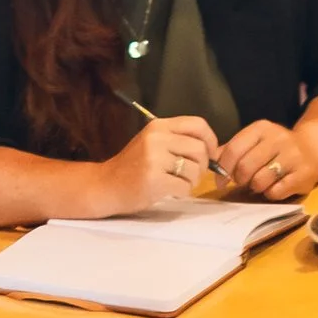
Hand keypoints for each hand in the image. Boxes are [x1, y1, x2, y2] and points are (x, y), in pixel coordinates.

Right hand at [92, 113, 217, 213]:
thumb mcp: (152, 143)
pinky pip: (185, 187)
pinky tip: (168, 190)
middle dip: (202, 166)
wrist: (105, 185)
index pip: (198, 124)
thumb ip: (178, 141)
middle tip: (189, 174)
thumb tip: (212, 150)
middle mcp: (157, 138)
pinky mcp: (154, 180)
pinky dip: (181, 192)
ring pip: (195, 170)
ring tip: (176, 182)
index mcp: (158, 126)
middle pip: (200, 149)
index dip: (211, 140)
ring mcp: (154, 159)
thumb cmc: (132, 166)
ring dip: (191, 181)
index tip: (209, 153)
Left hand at [216, 118, 317, 202]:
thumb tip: (210, 163)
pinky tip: (274, 187)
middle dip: (240, 179)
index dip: (223, 169)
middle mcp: (278, 138)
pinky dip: (270, 193)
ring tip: (260, 183)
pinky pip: (276, 191)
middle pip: (245, 167)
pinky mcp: (303, 174)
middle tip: (243, 182)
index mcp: (261, 128)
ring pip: (260, 181)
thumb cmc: (275, 148)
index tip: (220, 181)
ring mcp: (293, 156)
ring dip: (255, 187)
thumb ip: (231, 150)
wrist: (313, 149)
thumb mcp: (254, 142)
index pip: (234, 149)